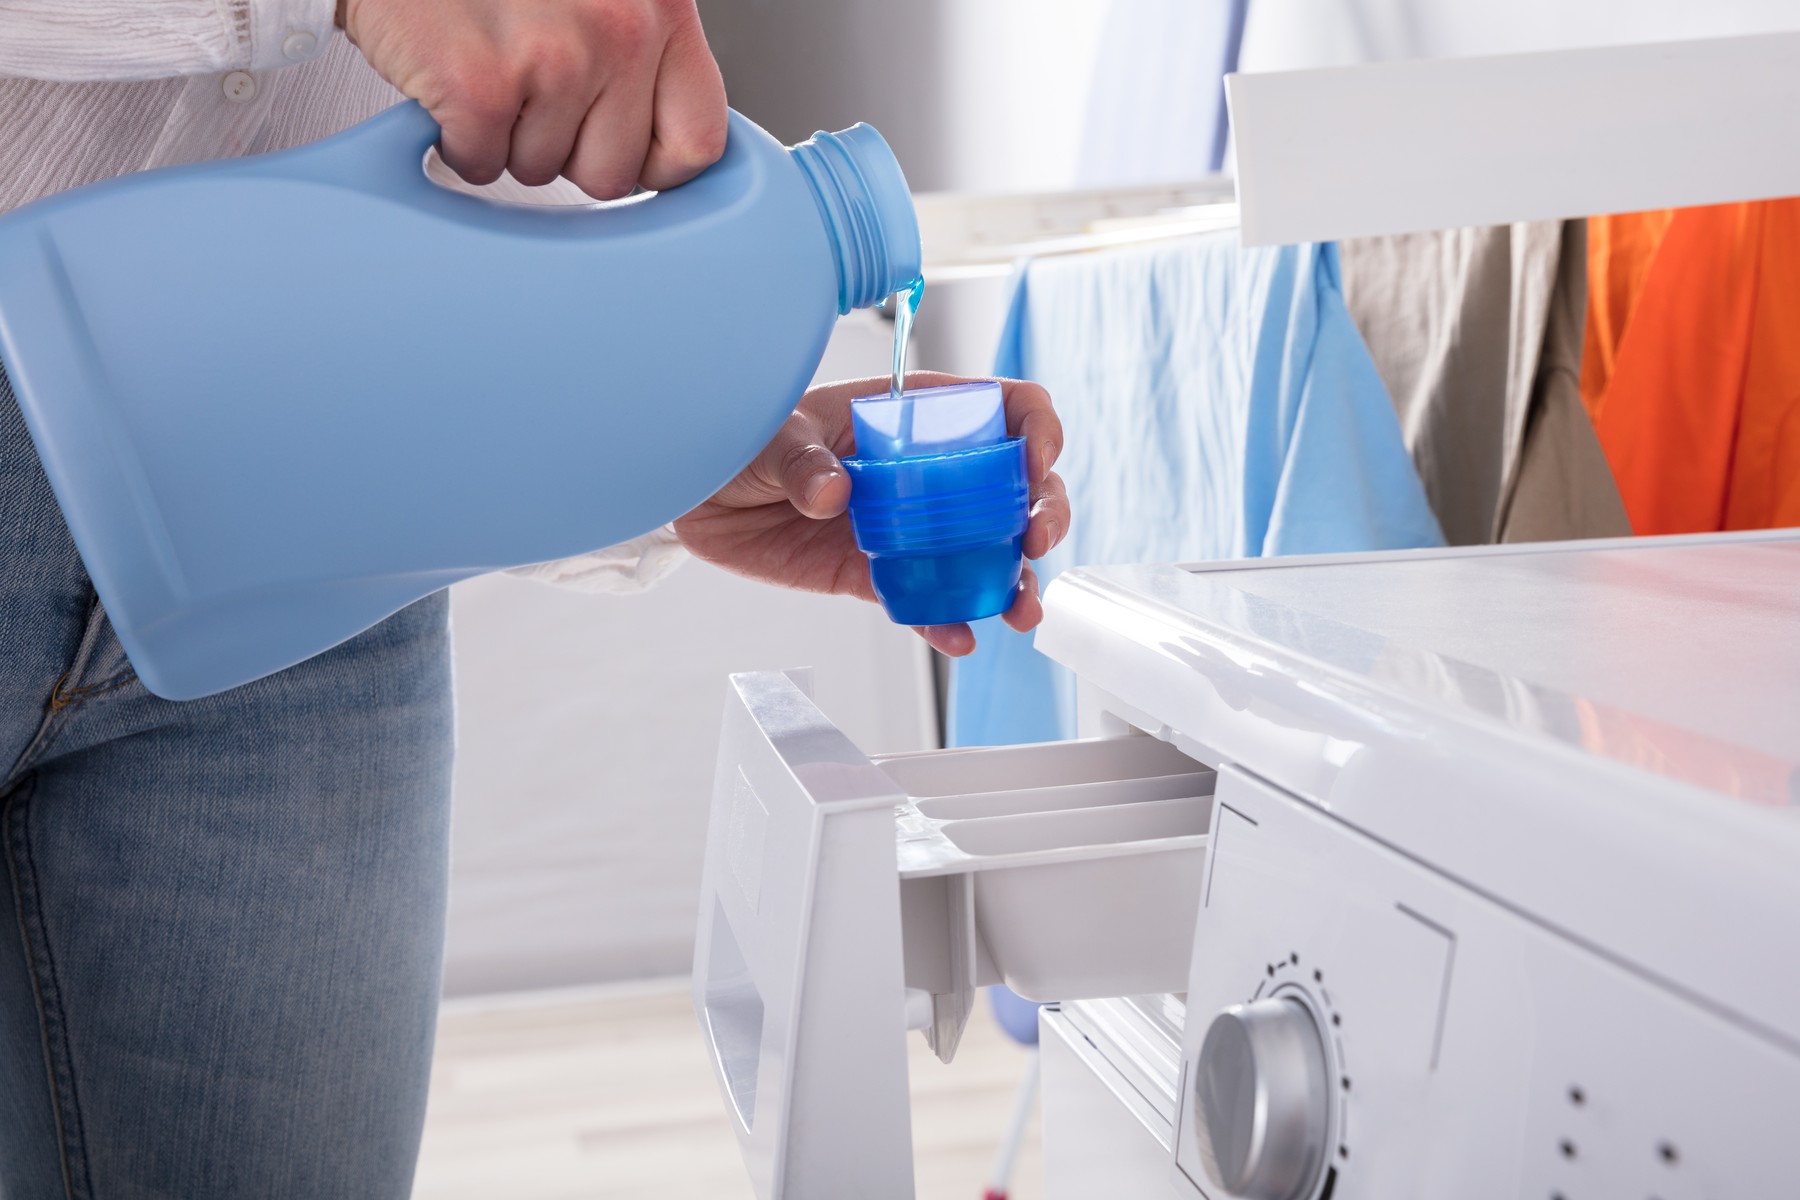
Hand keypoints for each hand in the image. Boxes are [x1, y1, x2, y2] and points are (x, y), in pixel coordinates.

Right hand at [338, 0, 727, 197]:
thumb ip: (643, 55)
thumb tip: (663, 154)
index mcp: (662, 4)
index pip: (699, 140)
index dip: (651, 163)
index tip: (615, 148)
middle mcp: (620, 27)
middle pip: (614, 174)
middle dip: (565, 150)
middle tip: (529, 90)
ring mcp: (553, 57)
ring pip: (542, 171)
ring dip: (505, 137)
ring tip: (488, 66)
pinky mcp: (482, 84)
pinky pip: (480, 164)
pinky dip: (455, 136)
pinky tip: (450, 79)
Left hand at [673, 373, 1069, 656]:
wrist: (699, 491)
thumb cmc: (741, 435)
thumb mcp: (772, 433)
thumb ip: (803, 460)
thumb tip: (833, 493)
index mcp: (916, 413)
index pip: (1004, 406)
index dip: (1037, 427)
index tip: (1037, 460)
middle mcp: (929, 469)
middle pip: (1015, 486)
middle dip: (1043, 513)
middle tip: (1035, 542)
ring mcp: (912, 525)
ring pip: (985, 552)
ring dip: (1014, 581)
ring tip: (1021, 609)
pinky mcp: (880, 574)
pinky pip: (928, 601)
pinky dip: (949, 623)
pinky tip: (959, 638)